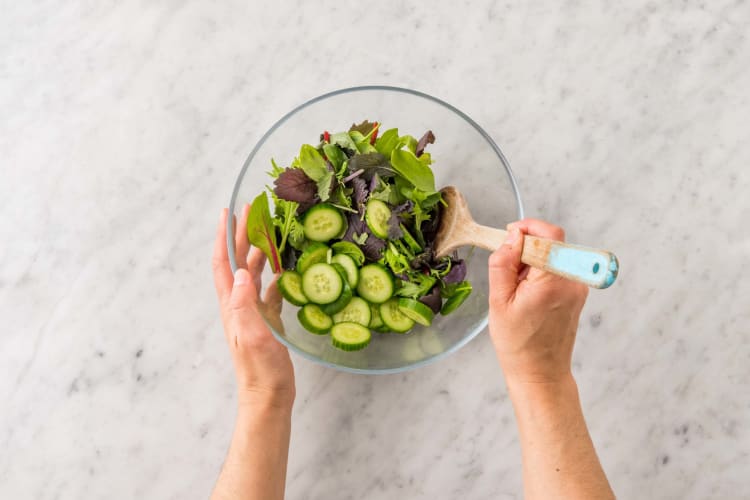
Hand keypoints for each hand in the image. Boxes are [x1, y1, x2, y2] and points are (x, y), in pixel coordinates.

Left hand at [212, 206, 294, 410]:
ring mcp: (252, 312)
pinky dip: (275, 275)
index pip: (224, 263)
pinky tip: (284, 268)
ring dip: (259, 250)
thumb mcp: (253, 336)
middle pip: (238, 261)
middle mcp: (239, 304)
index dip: (224, 236)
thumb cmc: (261, 370)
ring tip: (270, 231)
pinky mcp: (266, 321)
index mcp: (232, 305)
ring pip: (253, 273)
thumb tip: (243, 272)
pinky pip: (269, 291)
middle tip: (253, 210)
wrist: (268, 395)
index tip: (228, 211)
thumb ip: (245, 305)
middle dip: (242, 234)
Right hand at [488, 219, 588, 384]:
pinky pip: (559, 271)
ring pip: (554, 256)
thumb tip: (510, 238)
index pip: (550, 234)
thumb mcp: (499, 301)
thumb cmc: (518, 344)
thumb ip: (503, 264)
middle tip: (507, 268)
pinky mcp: (577, 295)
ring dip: (533, 262)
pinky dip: (541, 274)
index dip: (528, 228)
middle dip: (526, 248)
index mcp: (553, 281)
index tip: (509, 235)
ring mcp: (578, 289)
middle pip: (552, 243)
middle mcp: (572, 282)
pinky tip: (527, 295)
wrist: (540, 373)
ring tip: (516, 287)